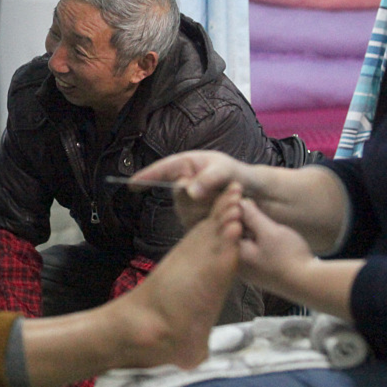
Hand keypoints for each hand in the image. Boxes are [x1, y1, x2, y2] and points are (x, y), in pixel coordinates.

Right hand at [132, 150, 252, 226]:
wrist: (254, 195)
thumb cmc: (239, 175)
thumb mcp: (226, 171)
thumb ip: (208, 178)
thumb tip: (186, 188)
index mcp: (186, 165)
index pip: (162, 169)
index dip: (146, 177)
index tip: (132, 185)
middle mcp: (183, 182)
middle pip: (176, 193)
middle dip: (196, 197)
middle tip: (218, 195)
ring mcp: (187, 201)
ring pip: (185, 209)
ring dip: (206, 208)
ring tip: (226, 201)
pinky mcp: (193, 217)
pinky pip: (192, 222)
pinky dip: (208, 219)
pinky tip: (221, 213)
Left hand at [235, 196, 313, 289]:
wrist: (308, 283)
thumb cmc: (288, 256)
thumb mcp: (270, 231)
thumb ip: (252, 217)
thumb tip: (241, 202)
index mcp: (234, 253)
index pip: (227, 225)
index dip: (233, 207)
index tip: (240, 194)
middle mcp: (237, 263)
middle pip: (233, 233)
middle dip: (240, 217)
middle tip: (248, 201)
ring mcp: (247, 269)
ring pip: (243, 241)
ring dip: (248, 227)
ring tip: (258, 213)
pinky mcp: (258, 271)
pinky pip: (251, 249)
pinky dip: (255, 238)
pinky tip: (264, 230)